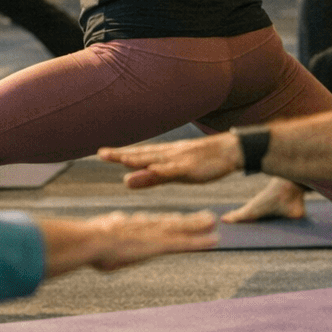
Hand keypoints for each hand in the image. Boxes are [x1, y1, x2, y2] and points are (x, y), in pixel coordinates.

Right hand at [82, 210, 218, 270]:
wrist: (92, 241)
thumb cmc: (89, 246)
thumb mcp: (97, 247)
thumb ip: (102, 249)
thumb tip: (94, 252)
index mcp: (130, 226)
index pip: (153, 223)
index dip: (167, 221)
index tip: (177, 219)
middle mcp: (145, 228)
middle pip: (171, 222)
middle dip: (189, 220)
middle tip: (204, 216)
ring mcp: (154, 235)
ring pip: (181, 230)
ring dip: (198, 227)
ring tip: (213, 223)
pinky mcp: (160, 245)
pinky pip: (184, 243)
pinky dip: (199, 242)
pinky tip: (212, 241)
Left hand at [98, 133, 242, 188]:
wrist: (229, 151)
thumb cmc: (201, 162)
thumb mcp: (172, 173)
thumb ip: (150, 178)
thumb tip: (125, 180)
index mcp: (163, 156)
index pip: (137, 154)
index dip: (119, 154)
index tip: (101, 153)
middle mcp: (168, 154)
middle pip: (142, 154)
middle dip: (122, 154)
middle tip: (102, 153)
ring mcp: (180, 159)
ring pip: (157, 160)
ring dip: (141, 159)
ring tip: (122, 159)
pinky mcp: (191, 167)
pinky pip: (176, 169)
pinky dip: (164, 169)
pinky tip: (154, 169)